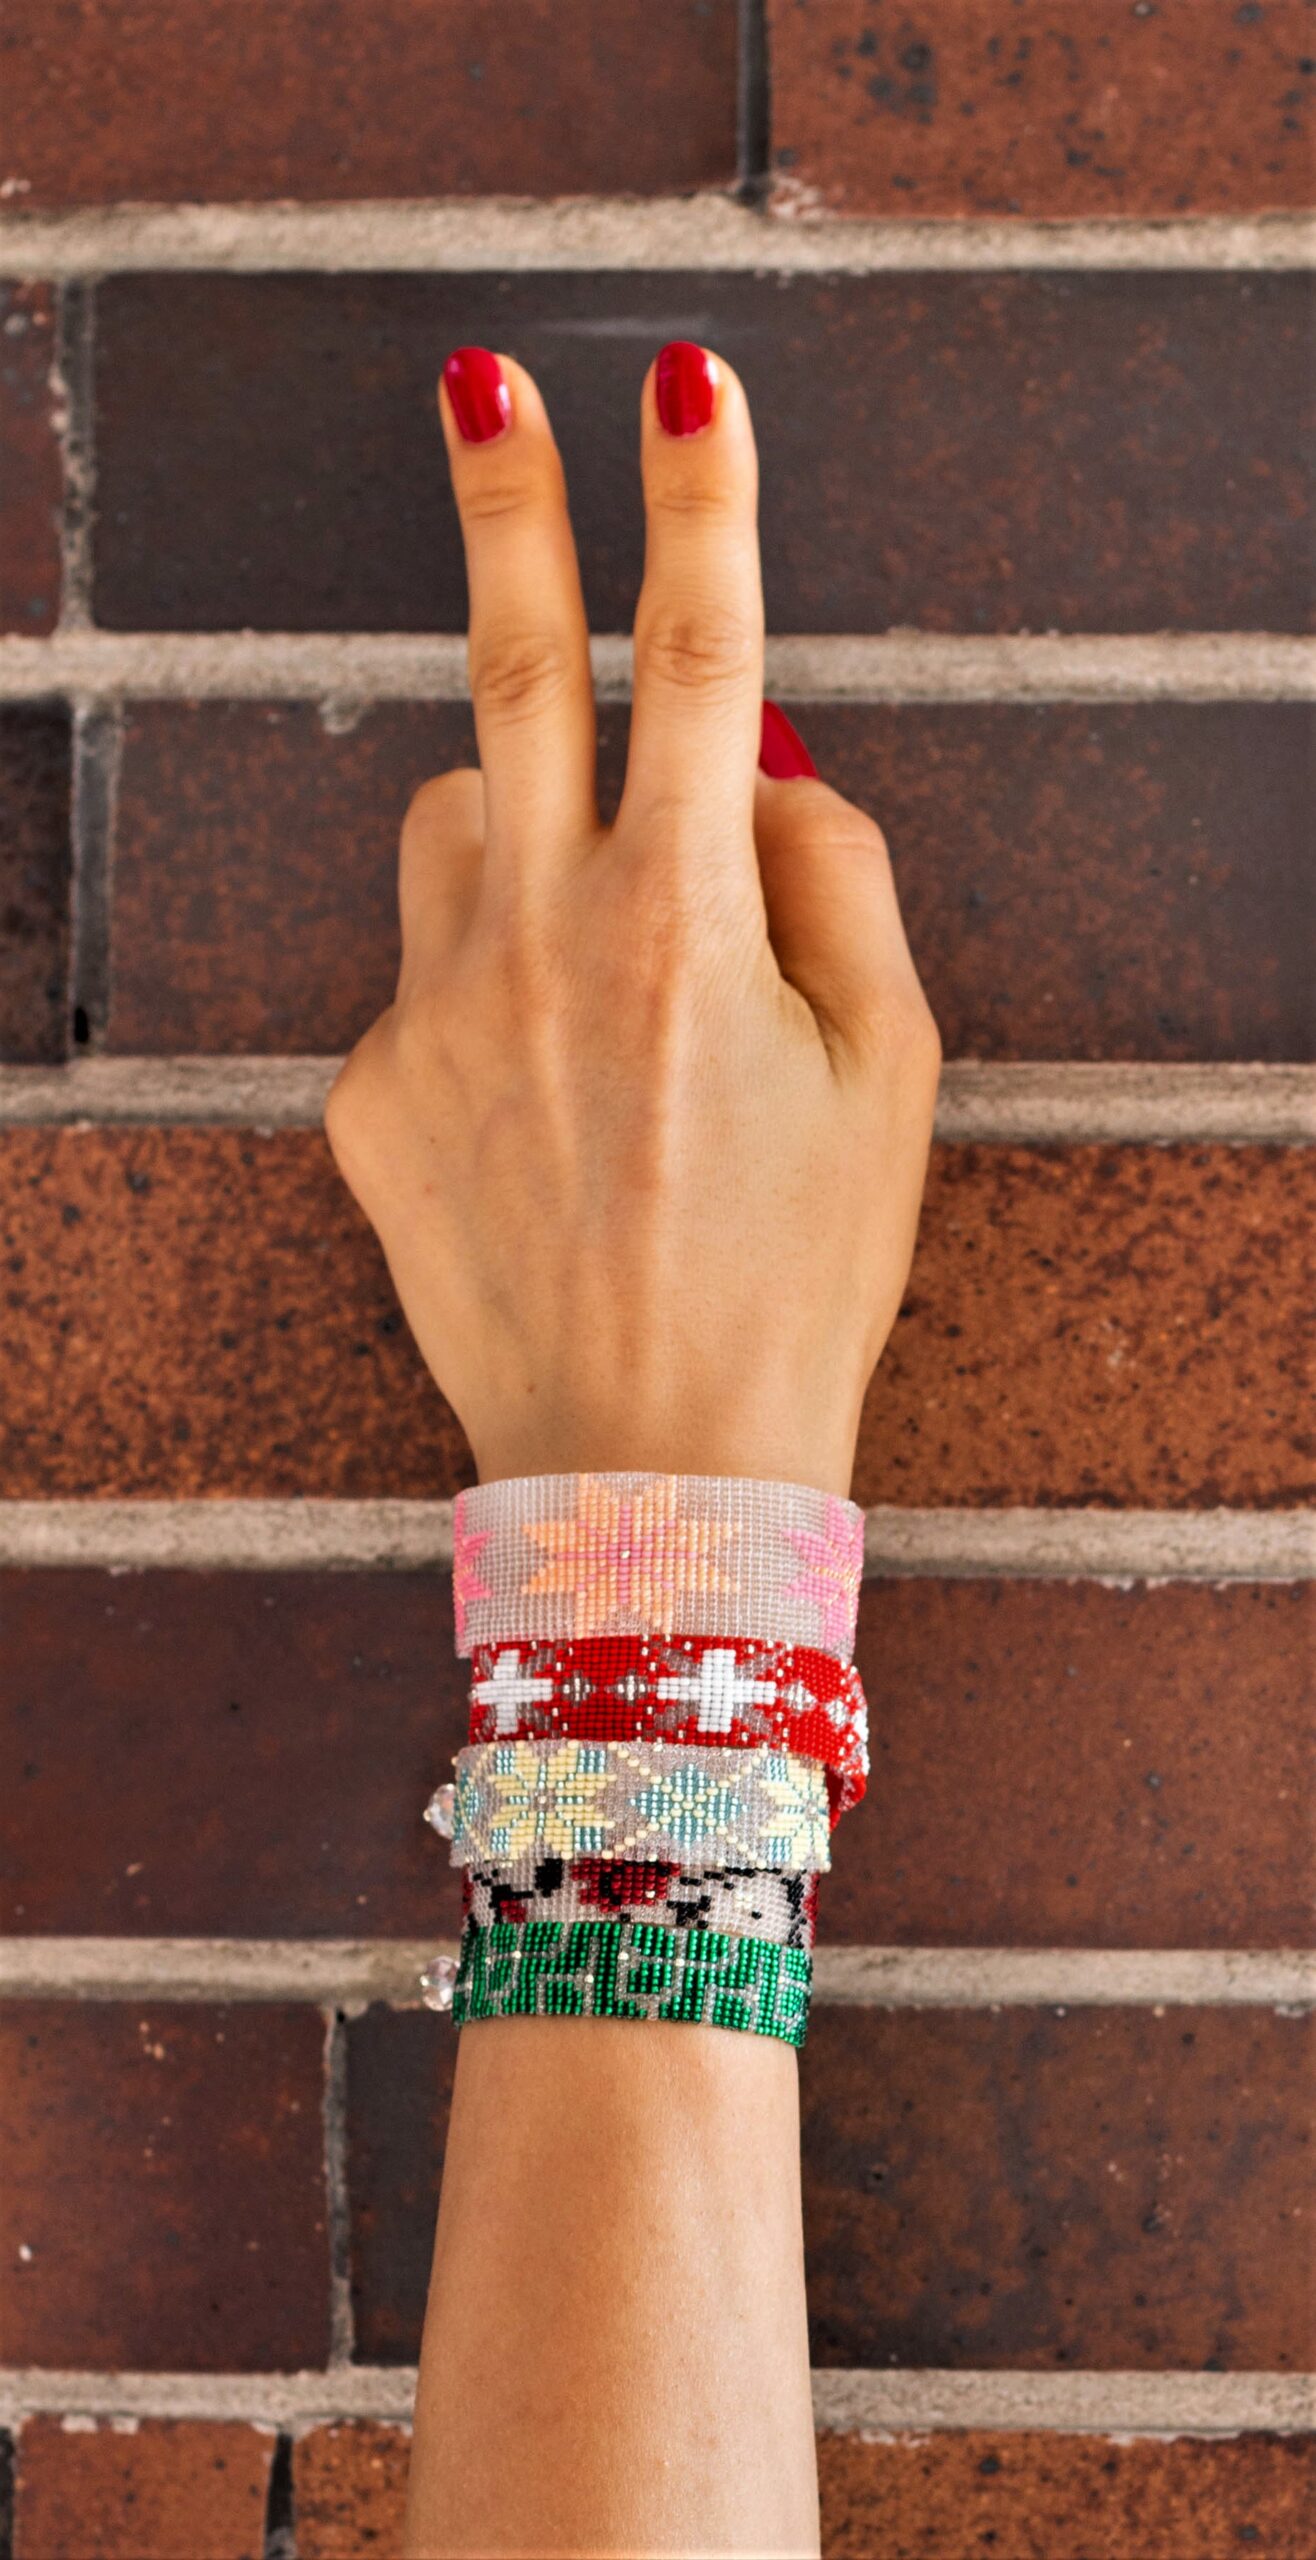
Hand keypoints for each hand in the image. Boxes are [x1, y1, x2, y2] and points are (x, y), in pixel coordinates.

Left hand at [325, 339, 939, 1496]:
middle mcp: (537, 943)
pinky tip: (547, 1111)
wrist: (652, 1470)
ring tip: (599, 954)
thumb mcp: (894, 1078)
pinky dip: (487, 987)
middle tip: (481, 388)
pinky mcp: (365, 1095)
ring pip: (451, 823)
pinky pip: (423, 971)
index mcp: (683, 924)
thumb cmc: (804, 1274)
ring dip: (520, 824)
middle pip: (506, 672)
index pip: (697, 657)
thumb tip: (758, 760)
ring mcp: (432, 1015)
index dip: (702, 498)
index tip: (685, 372)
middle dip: (508, 512)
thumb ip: (838, 880)